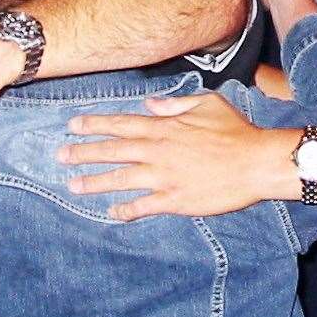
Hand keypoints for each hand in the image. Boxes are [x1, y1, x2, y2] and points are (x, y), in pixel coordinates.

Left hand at [61, 93, 276, 220]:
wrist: (256, 163)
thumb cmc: (236, 131)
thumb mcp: (207, 103)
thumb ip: (175, 104)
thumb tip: (150, 104)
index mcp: (164, 127)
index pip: (120, 124)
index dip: (94, 125)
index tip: (73, 126)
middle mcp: (157, 151)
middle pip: (112, 151)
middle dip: (83, 153)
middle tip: (60, 156)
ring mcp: (164, 177)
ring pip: (120, 179)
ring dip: (94, 182)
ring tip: (72, 185)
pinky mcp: (174, 199)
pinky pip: (143, 206)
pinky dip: (125, 209)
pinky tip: (111, 212)